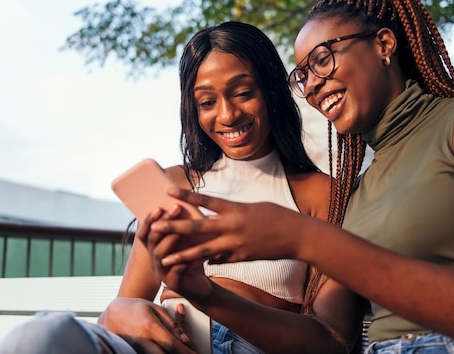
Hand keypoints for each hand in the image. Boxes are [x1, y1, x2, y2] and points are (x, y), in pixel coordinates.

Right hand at [101, 297, 195, 353]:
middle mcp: (142, 341)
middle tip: (191, 352)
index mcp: (150, 327)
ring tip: (178, 348)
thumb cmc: (135, 308)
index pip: (173, 345)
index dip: (187, 352)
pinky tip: (166, 348)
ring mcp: (136, 349)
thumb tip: (186, 340)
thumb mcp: (155, 309)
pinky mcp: (133, 352)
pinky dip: (161, 352)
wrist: (111, 315)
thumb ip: (172, 324)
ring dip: (170, 352)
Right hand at [137, 206, 212, 300]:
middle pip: (153, 239)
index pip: (144, 233)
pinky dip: (185, 257)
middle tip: (176, 208)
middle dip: (164, 222)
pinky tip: (195, 248)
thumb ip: (183, 226)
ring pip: (160, 253)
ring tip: (183, 226)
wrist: (201, 287)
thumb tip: (187, 201)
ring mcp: (162, 272)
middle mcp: (154, 260)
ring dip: (171, 237)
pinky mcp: (174, 283)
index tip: (159, 206)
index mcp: (154, 249)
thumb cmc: (193, 259)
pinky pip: (177, 268)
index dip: (149, 220)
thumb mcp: (187, 241)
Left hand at [150, 188, 307, 266]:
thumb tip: (217, 216)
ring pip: (203, 251)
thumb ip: (232, 212)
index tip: (168, 191)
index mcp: (234, 208)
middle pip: (197, 226)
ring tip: (165, 260)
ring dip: (182, 256)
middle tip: (156, 228)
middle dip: (175, 228)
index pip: (205, 200)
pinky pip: (220, 260)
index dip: (185, 195)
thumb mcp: (253, 207)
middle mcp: (231, 225)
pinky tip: (203, 264)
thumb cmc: (277, 217)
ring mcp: (235, 244)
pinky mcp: (240, 258)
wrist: (297, 236)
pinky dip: (212, 260)